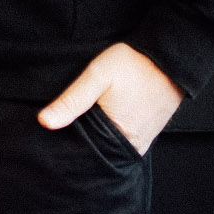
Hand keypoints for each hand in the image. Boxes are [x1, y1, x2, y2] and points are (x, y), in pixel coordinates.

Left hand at [37, 42, 183, 155]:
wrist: (170, 59)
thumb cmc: (134, 65)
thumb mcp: (97, 75)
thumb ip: (72, 100)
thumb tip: (44, 122)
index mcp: (118, 136)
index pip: (84, 153)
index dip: (68, 146)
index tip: (54, 140)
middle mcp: (132, 146)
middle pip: (98, 154)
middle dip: (82, 145)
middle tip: (67, 131)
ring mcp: (142, 142)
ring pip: (111, 150)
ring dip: (97, 142)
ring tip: (83, 128)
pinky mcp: (147, 135)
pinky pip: (124, 143)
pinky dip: (111, 138)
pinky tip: (101, 126)